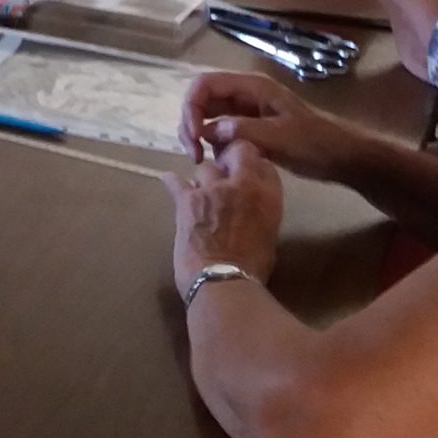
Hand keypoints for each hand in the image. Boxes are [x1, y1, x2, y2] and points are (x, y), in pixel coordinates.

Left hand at [169, 141, 285, 285]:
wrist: (224, 282)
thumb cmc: (252, 268)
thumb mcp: (268, 233)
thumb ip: (260, 210)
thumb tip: (249, 206)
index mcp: (268, 195)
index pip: (261, 162)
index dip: (250, 165)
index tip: (243, 172)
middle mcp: (242, 184)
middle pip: (234, 155)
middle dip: (228, 165)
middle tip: (222, 181)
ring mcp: (213, 189)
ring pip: (205, 169)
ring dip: (203, 182)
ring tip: (200, 197)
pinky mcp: (188, 199)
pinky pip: (176, 180)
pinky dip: (172, 183)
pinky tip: (170, 182)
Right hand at [180, 72, 370, 184]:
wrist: (342, 156)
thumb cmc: (315, 142)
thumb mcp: (280, 136)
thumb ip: (243, 130)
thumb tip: (208, 131)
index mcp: (252, 87)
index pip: (205, 84)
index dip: (191, 106)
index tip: (193, 136)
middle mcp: (245, 94)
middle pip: (202, 100)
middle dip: (191, 123)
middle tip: (193, 154)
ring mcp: (247, 111)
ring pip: (209, 116)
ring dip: (200, 135)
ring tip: (203, 159)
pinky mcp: (250, 129)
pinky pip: (222, 131)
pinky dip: (213, 144)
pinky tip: (220, 161)